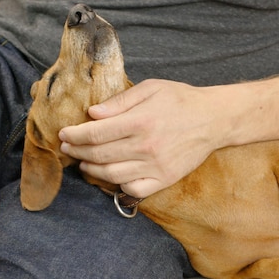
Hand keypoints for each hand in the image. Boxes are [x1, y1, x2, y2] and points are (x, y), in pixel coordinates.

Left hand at [59, 79, 223, 197]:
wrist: (214, 119)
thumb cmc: (181, 100)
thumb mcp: (151, 88)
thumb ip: (120, 101)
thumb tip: (93, 114)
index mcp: (141, 121)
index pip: (96, 133)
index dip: (75, 135)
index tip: (64, 134)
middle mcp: (146, 146)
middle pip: (100, 155)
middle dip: (77, 151)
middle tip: (67, 148)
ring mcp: (156, 166)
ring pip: (113, 175)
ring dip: (92, 170)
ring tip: (84, 162)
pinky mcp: (165, 179)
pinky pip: (134, 190)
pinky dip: (118, 186)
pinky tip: (111, 176)